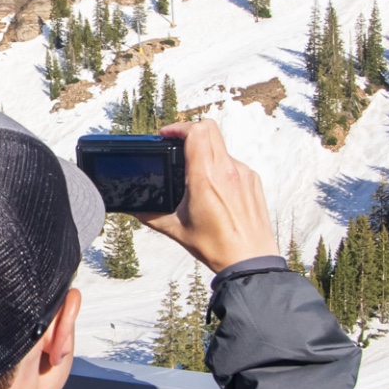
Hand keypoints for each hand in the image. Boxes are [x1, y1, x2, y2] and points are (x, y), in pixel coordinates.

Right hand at [141, 120, 272, 273]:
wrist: (249, 261)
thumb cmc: (218, 247)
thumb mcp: (177, 230)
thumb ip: (151, 215)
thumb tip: (135, 208)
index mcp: (206, 178)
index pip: (196, 132)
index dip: (179, 128)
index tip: (167, 135)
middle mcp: (227, 171)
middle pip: (210, 129)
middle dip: (190, 132)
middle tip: (177, 144)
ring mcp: (243, 174)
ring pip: (221, 147)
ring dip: (205, 150)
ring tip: (194, 171)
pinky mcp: (253, 181)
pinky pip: (233, 163)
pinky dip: (220, 167)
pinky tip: (214, 188)